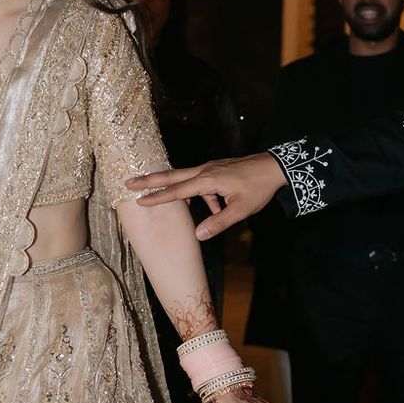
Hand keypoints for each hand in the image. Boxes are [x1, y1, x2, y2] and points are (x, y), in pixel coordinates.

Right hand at [126, 153, 286, 238]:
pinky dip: (202, 197)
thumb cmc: (259, 188)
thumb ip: (218, 222)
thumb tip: (198, 235)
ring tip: (172, 201)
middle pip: (172, 175)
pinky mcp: (216, 169)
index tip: (139, 201)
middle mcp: (205, 171)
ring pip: (185, 178)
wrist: (275, 167)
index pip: (177, 190)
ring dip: (174, 189)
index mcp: (208, 180)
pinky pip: (201, 182)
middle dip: (149, 181)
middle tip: (128, 182)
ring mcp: (210, 168)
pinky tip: (216, 209)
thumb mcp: (240, 210)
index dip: (158, 197)